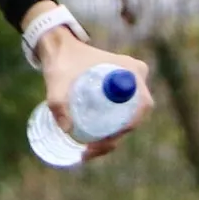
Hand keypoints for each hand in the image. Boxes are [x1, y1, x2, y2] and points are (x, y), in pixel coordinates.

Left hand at [38, 29, 152, 163]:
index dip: (127, 126)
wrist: (59, 48)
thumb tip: (67, 130)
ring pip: (128, 118)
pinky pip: (122, 114)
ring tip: (88, 150)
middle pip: (134, 116)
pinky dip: (110, 130)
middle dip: (115, 137)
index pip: (141, 105)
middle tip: (90, 149)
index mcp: (131, 71)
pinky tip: (93, 143)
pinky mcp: (120, 92)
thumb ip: (58, 102)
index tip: (104, 139)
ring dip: (113, 137)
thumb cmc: (62, 61)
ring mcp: (130, 86)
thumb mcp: (57, 82)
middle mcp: (136, 78)